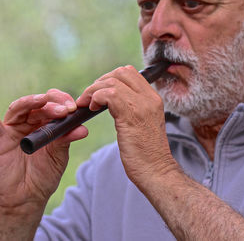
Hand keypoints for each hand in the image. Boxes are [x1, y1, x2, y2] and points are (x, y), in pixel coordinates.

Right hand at [0, 89, 87, 213]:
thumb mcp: (59, 156)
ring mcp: (13, 130)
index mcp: (45, 123)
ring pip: (19, 109)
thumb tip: (83, 129)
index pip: (52, 105)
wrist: (28, 198)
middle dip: (51, 105)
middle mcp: (28, 123)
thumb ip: (66, 140)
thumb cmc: (44, 175)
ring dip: (30, 102)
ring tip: (42, 101)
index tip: (73, 108)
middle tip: (64, 110)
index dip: (62, 102)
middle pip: (37, 105)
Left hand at [76, 65, 176, 185]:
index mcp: (153, 99)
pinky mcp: (131, 115)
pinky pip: (109, 94)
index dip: (111, 78)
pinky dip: (95, 97)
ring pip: (112, 81)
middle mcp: (150, 98)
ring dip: (94, 90)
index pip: (130, 73)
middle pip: (121, 72)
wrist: (156, 172)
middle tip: (90, 98)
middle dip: (101, 81)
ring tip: (87, 104)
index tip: (99, 93)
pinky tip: (92, 109)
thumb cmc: (146, 154)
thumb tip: (113, 101)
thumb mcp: (142, 125)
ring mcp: (142, 105)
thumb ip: (133, 109)